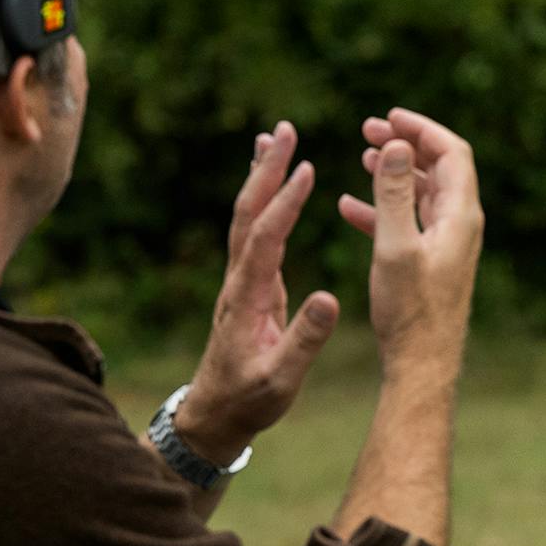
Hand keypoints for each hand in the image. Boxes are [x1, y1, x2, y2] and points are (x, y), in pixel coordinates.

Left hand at [179, 122, 341, 456]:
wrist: (215, 415)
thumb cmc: (249, 400)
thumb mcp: (280, 378)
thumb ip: (304, 340)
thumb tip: (329, 298)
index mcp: (247, 298)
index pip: (264, 239)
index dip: (283, 204)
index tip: (305, 169)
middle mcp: (238, 281)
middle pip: (246, 214)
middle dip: (265, 171)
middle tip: (284, 131)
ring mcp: (240, 280)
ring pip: (245, 218)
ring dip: (260, 177)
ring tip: (274, 139)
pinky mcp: (247, 284)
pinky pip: (253, 231)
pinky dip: (262, 200)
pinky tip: (271, 185)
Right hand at [338, 107, 483, 372]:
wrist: (421, 363)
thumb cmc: (410, 310)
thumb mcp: (396, 246)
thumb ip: (393, 193)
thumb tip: (397, 144)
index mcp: (460, 216)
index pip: (451, 152)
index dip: (421, 129)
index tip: (389, 116)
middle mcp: (459, 225)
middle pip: (437, 167)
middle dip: (405, 144)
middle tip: (369, 128)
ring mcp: (445, 243)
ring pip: (420, 193)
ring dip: (393, 172)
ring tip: (362, 155)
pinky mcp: (429, 261)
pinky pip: (407, 222)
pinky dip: (381, 208)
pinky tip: (348, 206)